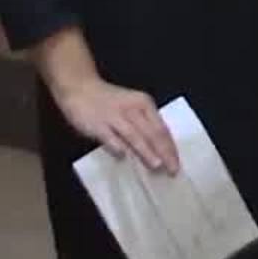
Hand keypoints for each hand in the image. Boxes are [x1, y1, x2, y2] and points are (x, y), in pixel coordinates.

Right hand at [54, 78, 180, 174]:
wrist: (80, 88)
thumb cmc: (110, 102)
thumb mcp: (132, 108)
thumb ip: (144, 126)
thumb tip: (159, 151)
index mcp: (145, 104)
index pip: (162, 128)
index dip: (170, 148)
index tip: (177, 164)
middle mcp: (133, 109)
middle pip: (152, 133)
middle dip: (164, 153)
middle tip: (172, 171)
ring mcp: (115, 116)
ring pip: (134, 135)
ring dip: (146, 151)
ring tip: (156, 166)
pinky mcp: (98, 124)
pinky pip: (110, 137)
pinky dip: (117, 147)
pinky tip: (123, 158)